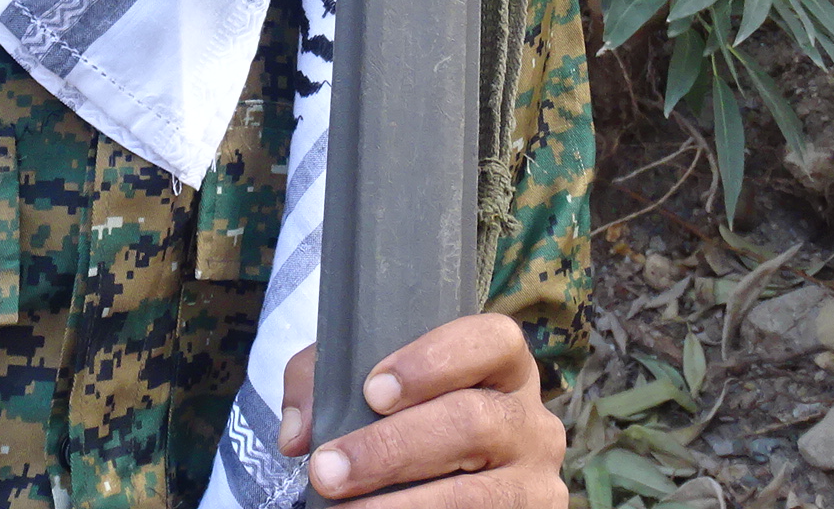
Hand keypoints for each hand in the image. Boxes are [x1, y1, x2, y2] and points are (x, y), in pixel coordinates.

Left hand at [277, 314, 567, 508]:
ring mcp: (536, 479)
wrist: (449, 476)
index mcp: (503, 365)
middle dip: (390, 450)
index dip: (433, 362)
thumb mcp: (373, 382)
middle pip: (471, 423)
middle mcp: (531, 419)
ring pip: (475, 494)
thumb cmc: (406, 416)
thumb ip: (324, 383)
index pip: (492, 341)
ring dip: (402, 507)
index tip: (372, 391)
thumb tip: (297, 435)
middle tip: (327, 471)